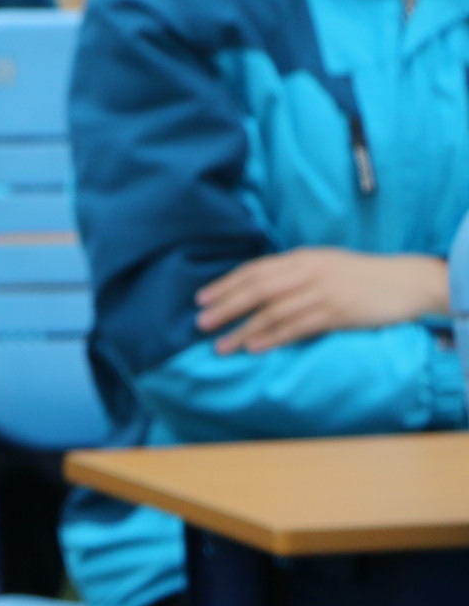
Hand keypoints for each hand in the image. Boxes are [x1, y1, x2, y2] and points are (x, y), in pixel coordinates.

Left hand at [196, 248, 447, 353]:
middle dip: (225, 307)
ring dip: (243, 330)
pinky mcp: (337, 312)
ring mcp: (322, 291)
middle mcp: (308, 271)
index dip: (225, 284)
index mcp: (301, 257)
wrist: (406, 281)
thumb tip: (256, 288)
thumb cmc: (361, 276)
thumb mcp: (323, 265)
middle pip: (256, 289)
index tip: (200, 299)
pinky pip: (298, 326)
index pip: (254, 270)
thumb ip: (292, 273)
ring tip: (221, 346)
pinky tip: (254, 348)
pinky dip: (273, 337)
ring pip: (272, 311)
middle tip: (200, 323)